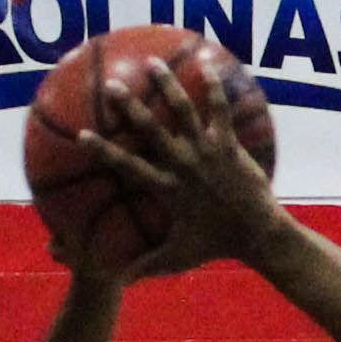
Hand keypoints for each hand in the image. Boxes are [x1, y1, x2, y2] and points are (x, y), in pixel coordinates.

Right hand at [87, 58, 284, 276]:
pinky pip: (220, 110)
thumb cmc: (216, 245)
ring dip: (168, 85)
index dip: (103, 151)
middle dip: (130, 107)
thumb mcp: (177, 256)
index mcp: (167, 188)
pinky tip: (208, 64)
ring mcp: (208, 152)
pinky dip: (214, 87)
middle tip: (113, 86)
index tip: (81, 135)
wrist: (258, 235)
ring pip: (184, 111)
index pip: (127, 166)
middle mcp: (184, 165)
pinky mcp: (229, 145)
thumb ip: (146, 264)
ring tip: (153, 63)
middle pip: (151, 130)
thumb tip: (120, 278)